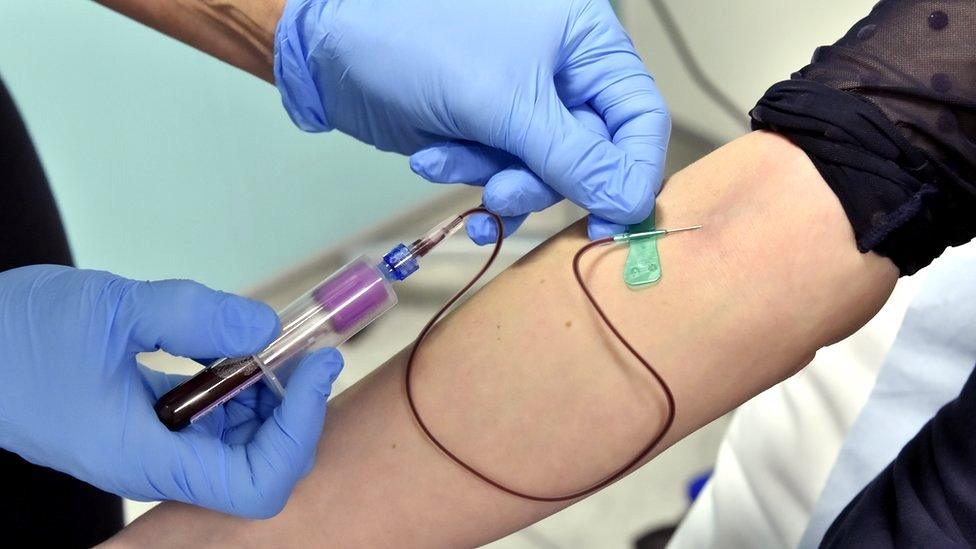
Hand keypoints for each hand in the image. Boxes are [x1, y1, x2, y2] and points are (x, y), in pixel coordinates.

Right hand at [0, 265, 342, 518]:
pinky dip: (236, 389)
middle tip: (303, 351)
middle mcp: (155, 466)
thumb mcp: (112, 309)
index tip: (315, 367)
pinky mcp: (147, 429)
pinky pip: (211, 423)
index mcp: (144, 458)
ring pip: (239, 444)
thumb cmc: (20, 335)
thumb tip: (267, 327)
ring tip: (271, 345)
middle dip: (292, 411)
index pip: (256, 482)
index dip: (299, 430)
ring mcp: (152, 450)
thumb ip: (195, 316)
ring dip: (267, 398)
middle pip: (258, 465)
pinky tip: (231, 349)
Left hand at [275, 0, 668, 239]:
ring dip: (498, 181)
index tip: (612, 222)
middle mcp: (562, 75)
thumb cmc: (422, 44)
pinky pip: (502, 173)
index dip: (633, 173)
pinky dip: (471, 175)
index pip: (640, 117)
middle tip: (499, 192)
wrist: (331, 49)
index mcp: (586, 44)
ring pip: (542, 173)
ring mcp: (522, 106)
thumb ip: (573, 157)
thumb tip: (634, 203)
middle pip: (591, 155)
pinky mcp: (486, 131)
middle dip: (540, 179)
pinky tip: (433, 160)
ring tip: (448, 162)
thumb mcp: (505, 104)